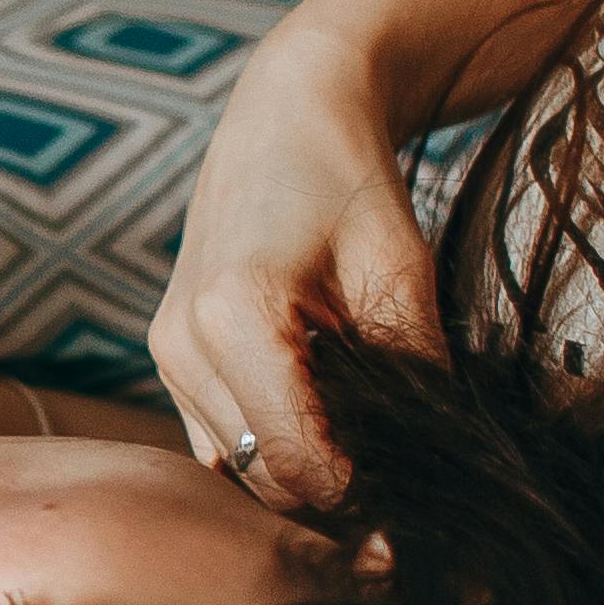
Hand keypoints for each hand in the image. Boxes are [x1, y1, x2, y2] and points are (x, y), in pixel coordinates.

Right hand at [145, 27, 443, 507]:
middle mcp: (182, 340)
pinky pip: (216, 435)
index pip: (293, 458)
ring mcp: (166, 349)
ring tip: (362, 436)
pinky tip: (317, 411)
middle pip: (259, 472)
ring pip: (233, 464)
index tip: (416, 492)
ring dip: (296, 467)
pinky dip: (266, 440)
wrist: (286, 111)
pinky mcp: (168, 351)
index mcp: (236, 311)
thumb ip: (412, 369)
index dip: (361, 491)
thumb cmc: (351, 177)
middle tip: (402, 475)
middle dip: (330, 488)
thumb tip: (437, 465)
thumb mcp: (401, 267)